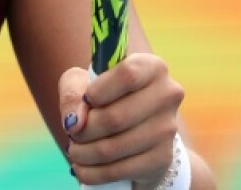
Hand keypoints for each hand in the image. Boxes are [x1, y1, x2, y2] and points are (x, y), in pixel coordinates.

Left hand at [59, 54, 185, 187]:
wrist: (135, 127)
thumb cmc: (104, 95)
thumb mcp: (82, 82)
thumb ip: (72, 92)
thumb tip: (74, 122)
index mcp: (151, 67)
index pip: (128, 75)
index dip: (99, 91)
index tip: (86, 100)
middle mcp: (167, 95)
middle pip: (115, 117)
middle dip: (84, 130)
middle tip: (72, 133)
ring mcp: (168, 129)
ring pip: (114, 147)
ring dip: (84, 153)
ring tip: (75, 150)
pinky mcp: (162, 158)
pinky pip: (120, 170)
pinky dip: (93, 172)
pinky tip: (83, 167)